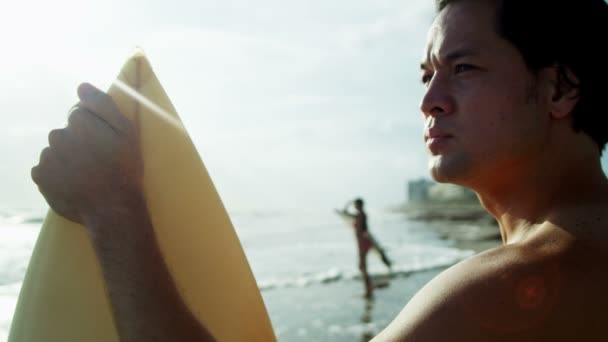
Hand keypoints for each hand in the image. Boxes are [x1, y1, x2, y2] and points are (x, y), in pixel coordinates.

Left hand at [32, 83, 142, 224]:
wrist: (113, 209)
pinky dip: (57, 175)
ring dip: (68, 159)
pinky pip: (45, 170)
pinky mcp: (40, 177)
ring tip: (87, 175)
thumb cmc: (125, 169)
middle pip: (66, 133)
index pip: (80, 115)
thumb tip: (81, 87)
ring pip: (56, 151)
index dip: (95, 129)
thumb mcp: (127, 132)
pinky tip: (74, 184)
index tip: (106, 145)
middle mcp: (57, 136)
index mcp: (79, 122)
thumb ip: (103, 105)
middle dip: (79, 143)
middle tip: (98, 162)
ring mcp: (47, 158)